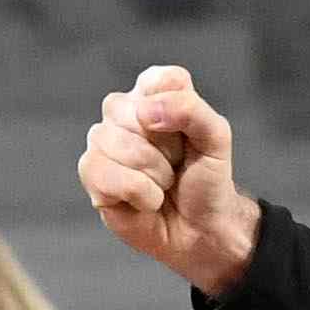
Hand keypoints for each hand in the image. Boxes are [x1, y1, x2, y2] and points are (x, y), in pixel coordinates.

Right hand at [81, 61, 258, 290]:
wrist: (200, 229)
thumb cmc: (206, 180)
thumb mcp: (216, 138)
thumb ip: (191, 110)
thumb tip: (146, 112)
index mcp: (154, 95)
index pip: (159, 80)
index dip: (177, 110)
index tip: (189, 136)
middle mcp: (124, 114)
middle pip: (132, 111)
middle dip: (164, 148)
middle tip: (175, 164)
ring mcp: (104, 144)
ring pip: (113, 142)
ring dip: (151, 173)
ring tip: (161, 184)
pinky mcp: (93, 175)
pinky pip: (102, 172)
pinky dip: (135, 192)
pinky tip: (145, 200)